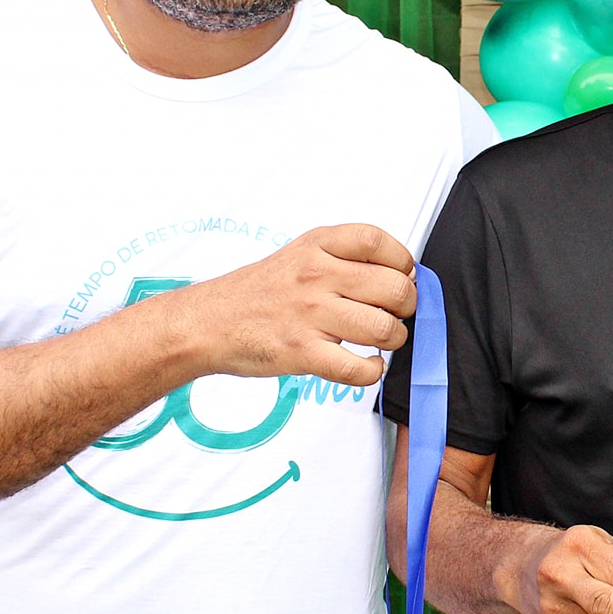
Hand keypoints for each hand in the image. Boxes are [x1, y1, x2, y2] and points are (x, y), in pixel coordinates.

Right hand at [176, 223, 416, 385]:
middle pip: (393, 287)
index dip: (402, 261)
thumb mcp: (299, 255)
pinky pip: (357, 368)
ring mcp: (309, 314)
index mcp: (316, 246)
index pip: (378, 242)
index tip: (402, 275)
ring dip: (393, 339)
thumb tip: (400, 274)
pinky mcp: (302, 352)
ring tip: (379, 340)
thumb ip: (344, 258)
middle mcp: (315, 275)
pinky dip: (371, 371)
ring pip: (383, 329)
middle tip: (394, 313)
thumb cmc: (258, 292)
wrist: (207, 323)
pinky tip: (366, 365)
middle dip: (405, 306)